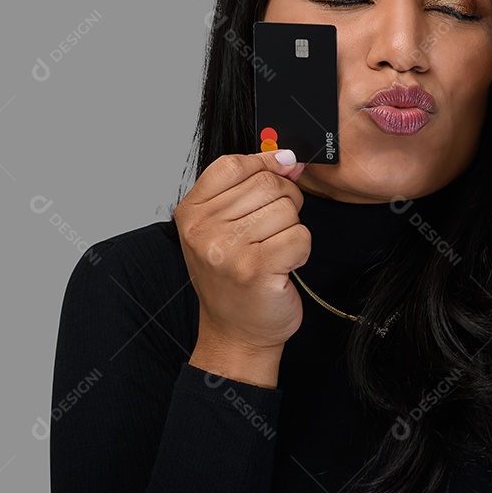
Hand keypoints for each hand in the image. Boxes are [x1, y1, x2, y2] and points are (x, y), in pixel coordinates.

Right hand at [175, 150, 309, 354]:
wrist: (236, 334)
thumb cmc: (235, 278)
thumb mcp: (227, 226)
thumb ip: (251, 187)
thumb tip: (288, 159)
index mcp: (191, 212)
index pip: (234, 164)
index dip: (264, 165)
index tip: (277, 176)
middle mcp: (202, 229)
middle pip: (267, 184)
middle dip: (284, 201)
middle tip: (273, 230)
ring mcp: (227, 249)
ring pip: (286, 208)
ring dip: (291, 229)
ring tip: (272, 252)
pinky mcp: (255, 269)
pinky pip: (300, 235)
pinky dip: (301, 250)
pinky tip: (283, 266)